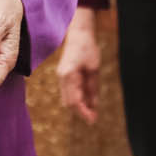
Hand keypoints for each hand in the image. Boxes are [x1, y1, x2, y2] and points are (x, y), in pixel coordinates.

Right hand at [57, 7, 101, 124]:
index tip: (93, 120)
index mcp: (69, 75)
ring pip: (67, 99)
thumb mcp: (94, 69)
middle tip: (94, 119)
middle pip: (69, 102)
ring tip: (92, 113)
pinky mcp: (64, 76)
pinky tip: (87, 102)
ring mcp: (61, 77)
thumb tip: (94, 106)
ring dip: (78, 106)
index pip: (74, 100)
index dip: (83, 112)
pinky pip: (69, 92)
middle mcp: (62, 78)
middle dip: (80, 112)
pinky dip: (77, 99)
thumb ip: (93, 88)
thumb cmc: (88, 49)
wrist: (79, 34)